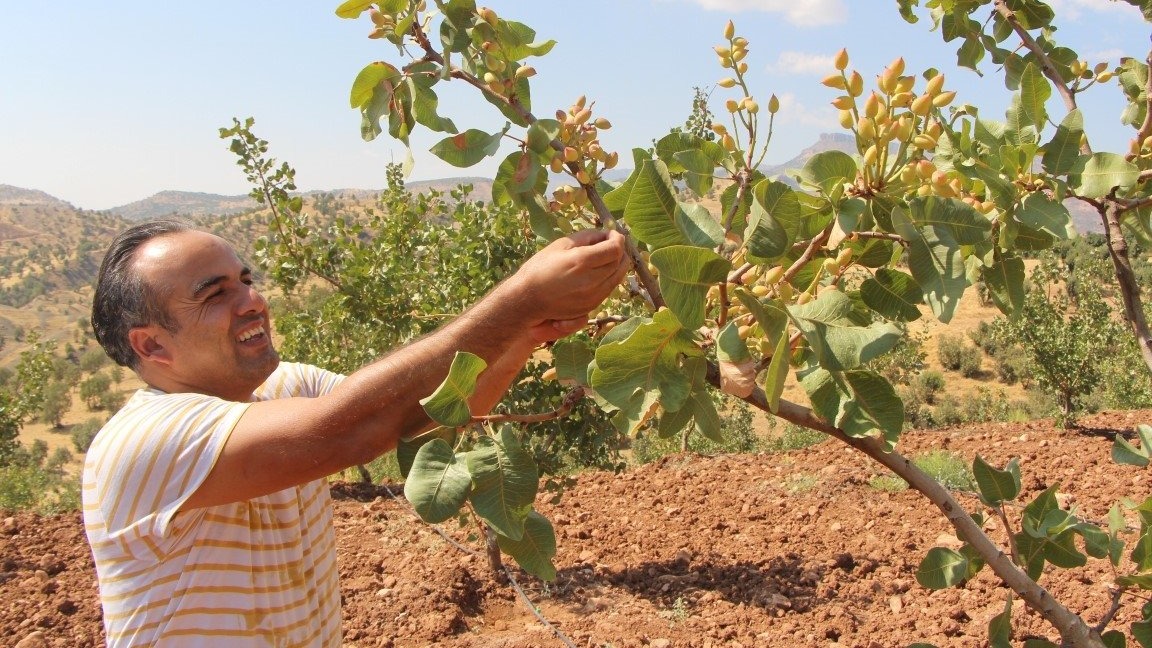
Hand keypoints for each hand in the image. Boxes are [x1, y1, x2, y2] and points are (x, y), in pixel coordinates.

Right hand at [505, 229, 628, 341]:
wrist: (526, 301)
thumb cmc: (539, 269)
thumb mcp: (560, 245)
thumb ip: (586, 237)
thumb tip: (604, 235)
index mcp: (582, 262)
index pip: (615, 249)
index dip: (618, 238)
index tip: (612, 234)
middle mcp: (592, 281)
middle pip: (620, 263)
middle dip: (620, 251)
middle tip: (610, 244)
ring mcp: (593, 296)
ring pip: (618, 277)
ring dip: (617, 265)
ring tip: (606, 257)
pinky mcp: (591, 306)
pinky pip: (609, 288)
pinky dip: (610, 277)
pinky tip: (599, 271)